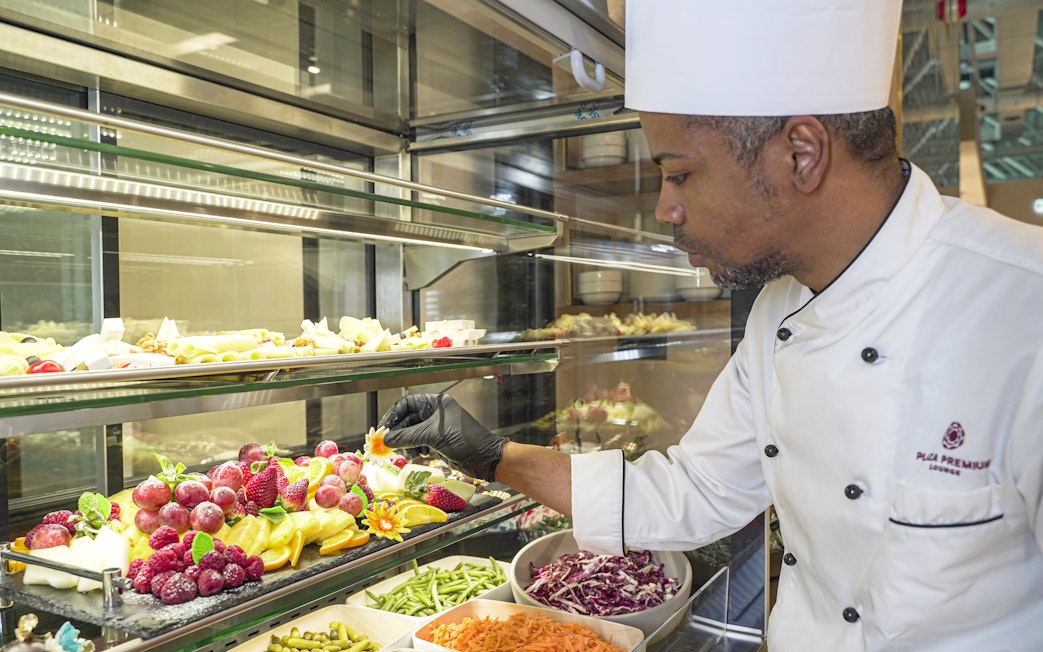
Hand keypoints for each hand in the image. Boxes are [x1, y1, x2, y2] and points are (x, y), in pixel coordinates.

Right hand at [379, 394, 507, 480]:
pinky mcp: (438, 442)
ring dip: (406, 442)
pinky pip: (419, 442)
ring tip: (407, 451)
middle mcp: (436, 413)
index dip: (393, 414)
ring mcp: (437, 428)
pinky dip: (415, 448)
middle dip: (399, 432)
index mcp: (437, 404)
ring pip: (412, 432)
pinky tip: (418, 455)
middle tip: (387, 443)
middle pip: (408, 419)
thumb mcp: (433, 436)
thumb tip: (386, 439)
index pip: (408, 403)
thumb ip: (408, 437)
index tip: (383, 428)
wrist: (485, 458)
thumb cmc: (465, 440)